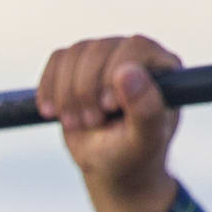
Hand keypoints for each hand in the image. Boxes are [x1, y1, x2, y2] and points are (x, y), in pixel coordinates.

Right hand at [37, 33, 183, 211]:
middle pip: (99, 49)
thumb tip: (128, 71)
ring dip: (66, 93)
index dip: (114, 73)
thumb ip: (145, 109)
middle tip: (90, 123)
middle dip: (85, 90)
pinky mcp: (79, 63)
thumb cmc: (133, 154)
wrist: (108, 164)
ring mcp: (105, 56)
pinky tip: (54, 112)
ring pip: (74, 53)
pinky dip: (49, 88)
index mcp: (163, 68)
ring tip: (75, 123)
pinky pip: (57, 60)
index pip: (135, 47)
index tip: (107, 108)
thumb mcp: (143, 140)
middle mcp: (135, 54)